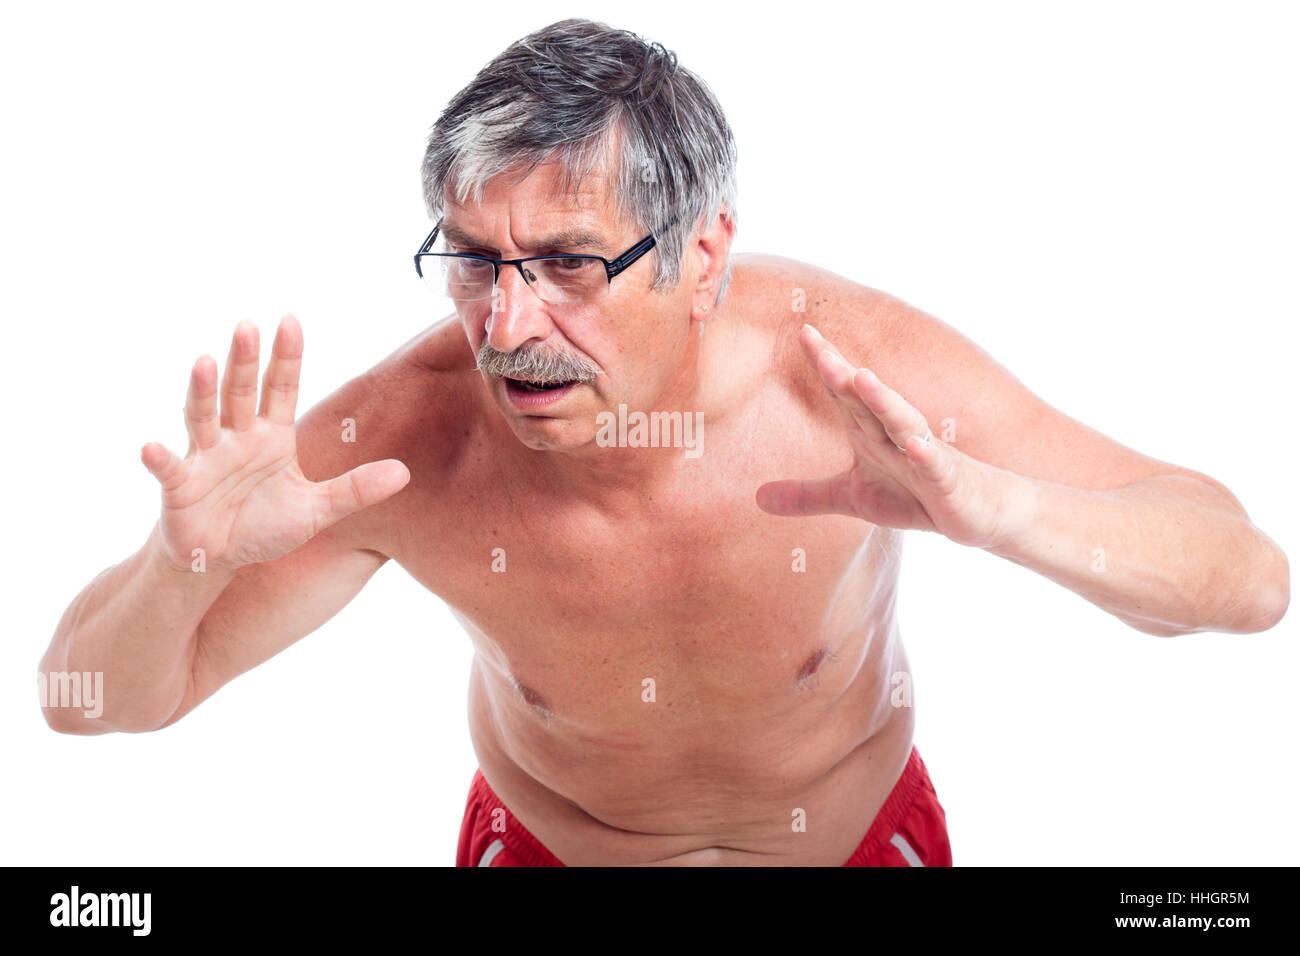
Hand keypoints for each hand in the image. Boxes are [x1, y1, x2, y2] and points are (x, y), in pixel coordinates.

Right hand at [141, 315, 409, 570]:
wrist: (223, 559)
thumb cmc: (267, 525)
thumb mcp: (318, 510)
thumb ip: (356, 490)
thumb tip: (404, 473)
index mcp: (272, 436)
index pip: (281, 388)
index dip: (285, 357)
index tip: (290, 320)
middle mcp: (237, 438)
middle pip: (241, 393)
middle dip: (244, 361)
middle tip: (248, 325)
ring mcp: (205, 459)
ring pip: (202, 418)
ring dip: (202, 392)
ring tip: (204, 362)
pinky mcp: (179, 487)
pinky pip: (168, 470)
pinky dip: (159, 460)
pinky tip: (149, 448)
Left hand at [755, 324, 1015, 548]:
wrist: (978, 512)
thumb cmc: (916, 496)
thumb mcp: (854, 499)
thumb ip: (807, 496)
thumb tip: (756, 498)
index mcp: (871, 433)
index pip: (845, 394)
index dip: (826, 364)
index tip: (805, 333)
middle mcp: (896, 435)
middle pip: (867, 400)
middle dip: (843, 374)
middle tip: (818, 348)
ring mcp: (924, 455)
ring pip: (902, 423)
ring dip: (883, 400)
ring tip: (862, 377)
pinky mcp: (948, 482)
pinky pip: (935, 466)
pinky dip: (925, 454)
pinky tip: (914, 443)